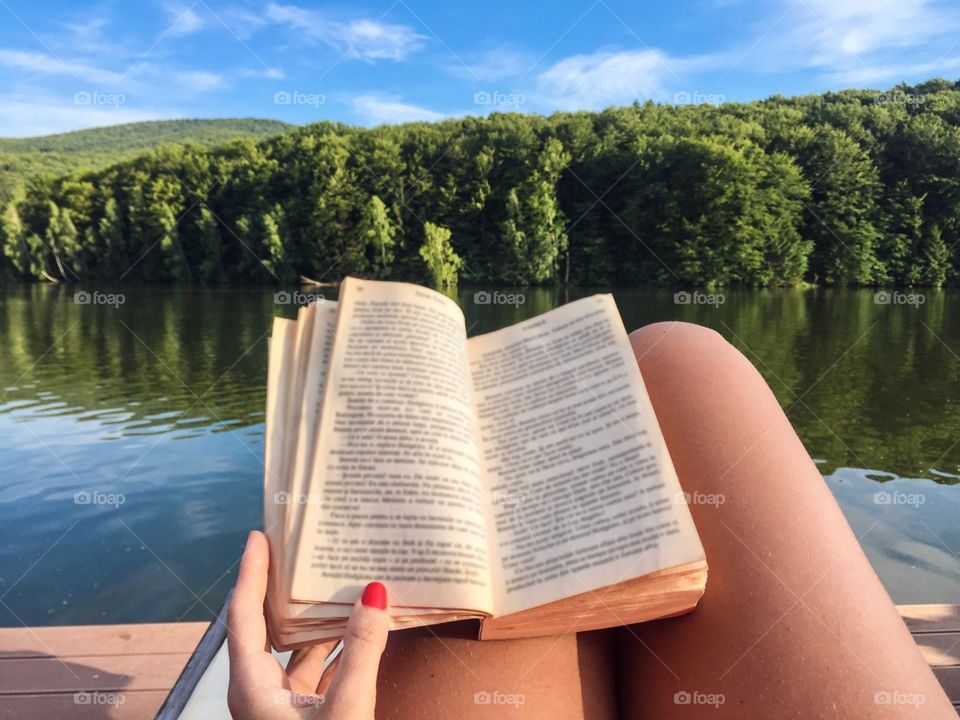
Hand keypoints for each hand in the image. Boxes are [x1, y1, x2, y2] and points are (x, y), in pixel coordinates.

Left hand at [227, 531, 389, 718]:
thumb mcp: (346, 707)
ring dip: (319, 621)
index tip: (259, 537)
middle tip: (298, 553)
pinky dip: (337, 650)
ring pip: (297, 651)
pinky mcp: (306, 718)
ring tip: (340, 585)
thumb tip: (374, 594)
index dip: (251, 573)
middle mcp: (260, 691)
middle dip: (284, 589)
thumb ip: (361, 652)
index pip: (244, 615)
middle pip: (267, 627)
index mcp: (251, 685)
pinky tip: (361, 633)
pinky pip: (317, 672)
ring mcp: (281, 707)